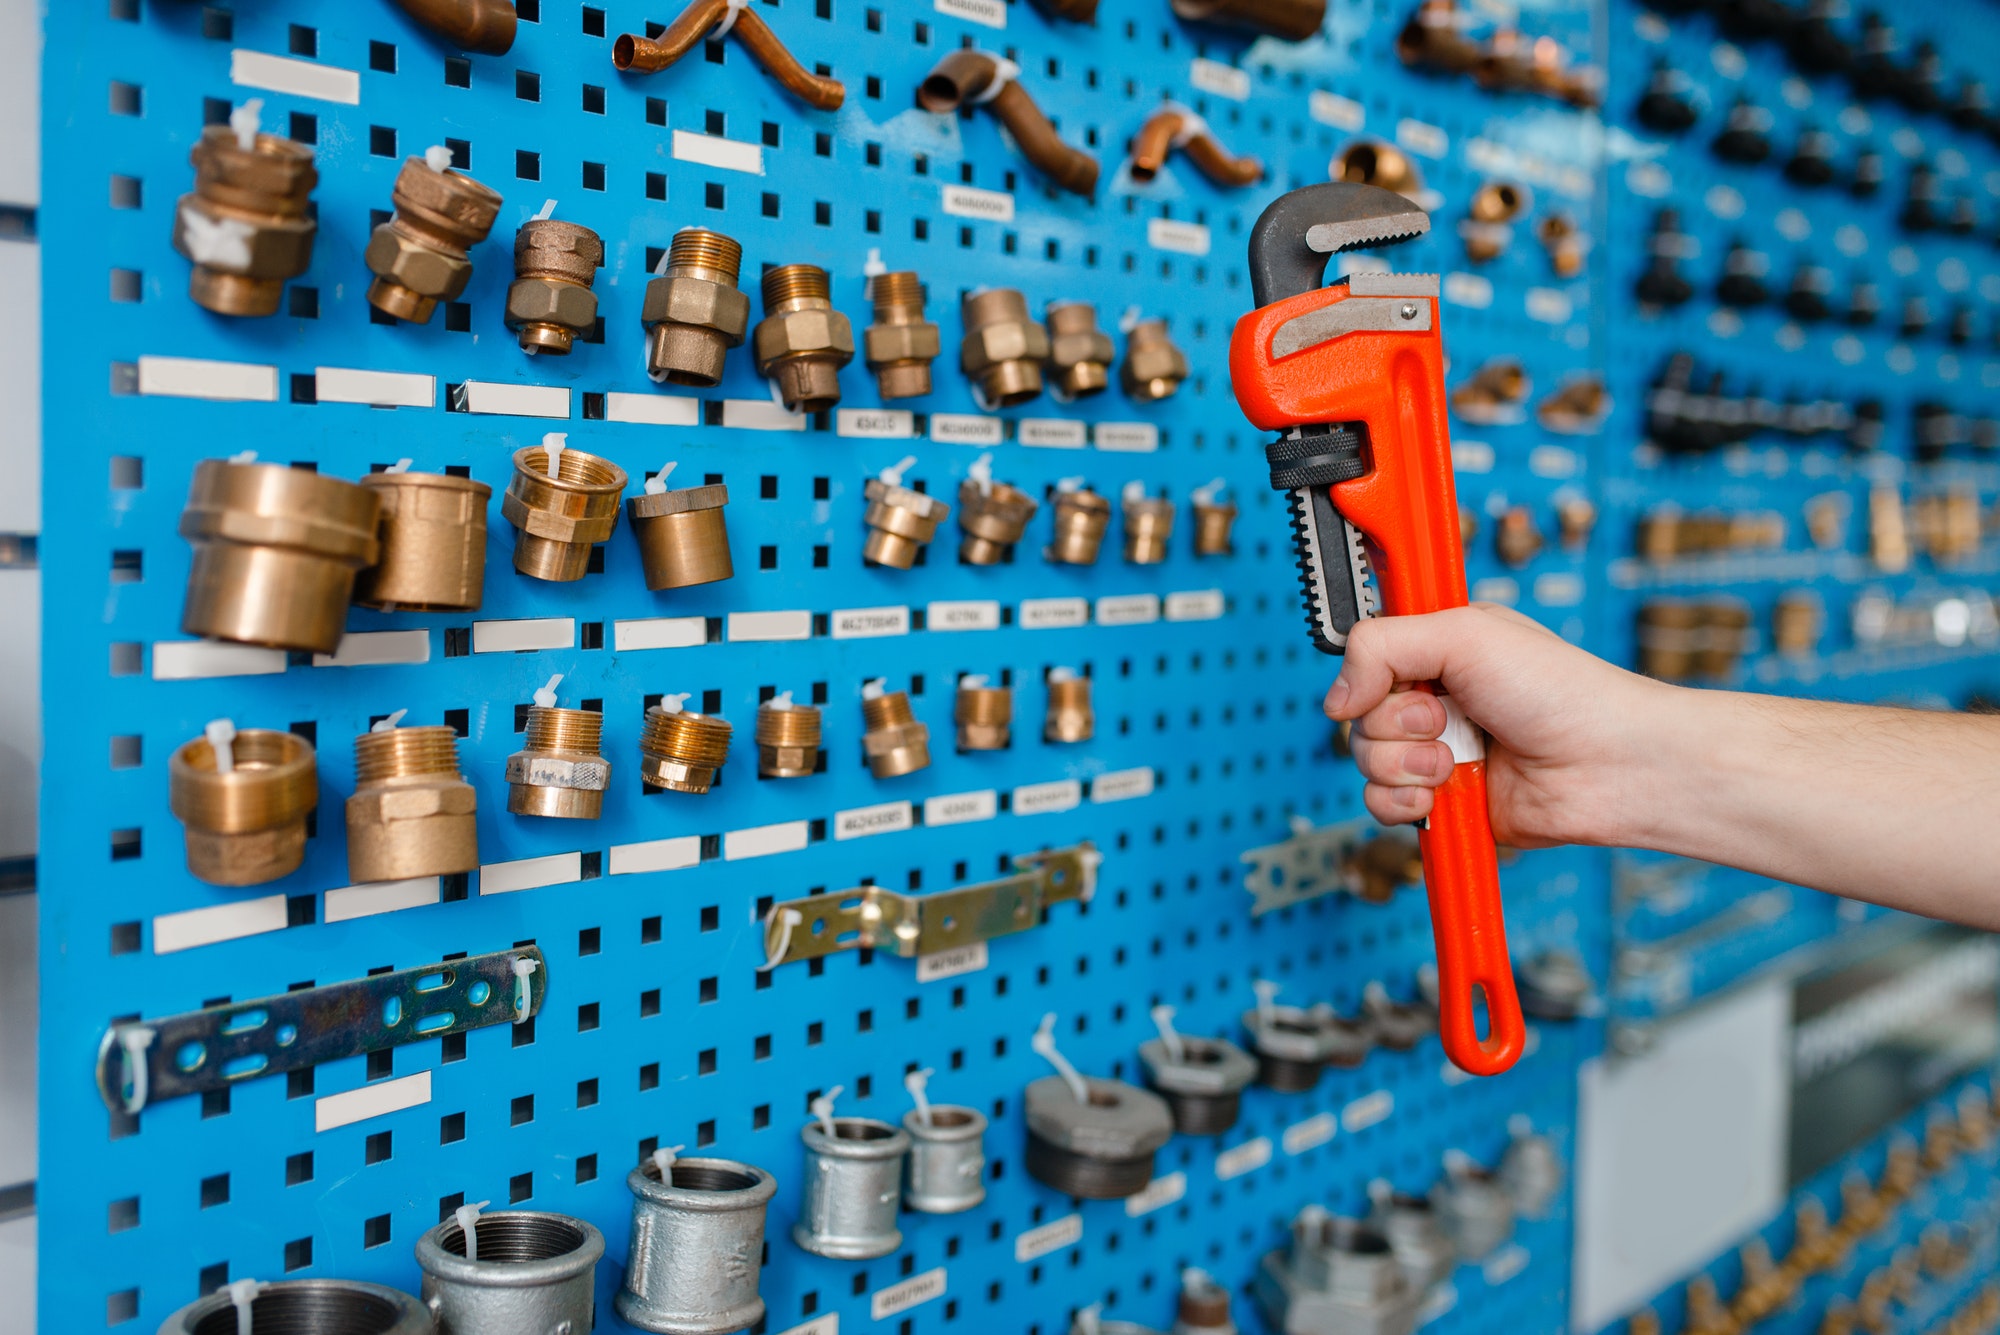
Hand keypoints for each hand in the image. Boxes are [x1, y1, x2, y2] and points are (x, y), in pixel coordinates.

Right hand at [1323, 604, 1666, 846]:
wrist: (1607, 766)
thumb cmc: (1561, 691)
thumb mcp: (1464, 634)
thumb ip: (1381, 645)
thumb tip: (1334, 697)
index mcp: (1437, 647)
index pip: (1366, 651)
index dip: (1368, 666)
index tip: (1391, 673)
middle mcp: (1432, 697)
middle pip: (1356, 711)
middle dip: (1393, 721)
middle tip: (1444, 715)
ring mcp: (1434, 751)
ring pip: (1363, 760)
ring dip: (1403, 764)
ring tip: (1455, 760)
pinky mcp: (1441, 801)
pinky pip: (1381, 804)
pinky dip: (1404, 802)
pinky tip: (1443, 794)